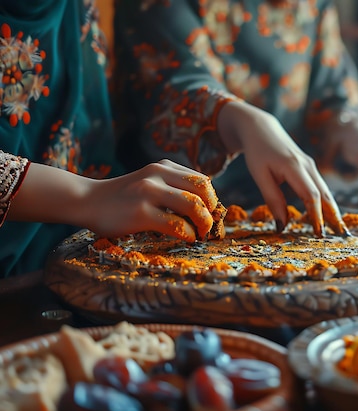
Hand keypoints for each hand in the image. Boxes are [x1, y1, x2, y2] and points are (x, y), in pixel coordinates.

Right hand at [83, 160, 218, 240]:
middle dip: (211, 211)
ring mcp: (148, 192)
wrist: (87, 200)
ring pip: (193, 206)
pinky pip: (176, 224)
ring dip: (203, 223)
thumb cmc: (123, 197)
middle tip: (208, 226)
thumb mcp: (150, 181)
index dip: (211, 199)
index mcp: (164, 166)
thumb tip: (206, 208)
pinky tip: (187, 238)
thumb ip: (173, 187)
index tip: (210, 215)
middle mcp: (158, 174)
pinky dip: (188, 233)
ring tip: (200, 233)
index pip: (202, 180)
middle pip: (202, 190)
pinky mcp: (141, 212)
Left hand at [218, 101, 346, 235]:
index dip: (316, 216)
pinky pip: (321, 187)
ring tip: (340, 230)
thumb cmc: (258, 152)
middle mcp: (308, 166)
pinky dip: (327, 203)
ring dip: (333, 211)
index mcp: (294, 166)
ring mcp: (311, 166)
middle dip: (333, 216)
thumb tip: (282, 225)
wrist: (261, 128)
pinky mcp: (310, 168)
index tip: (318, 233)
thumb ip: (272, 199)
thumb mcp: (260, 175)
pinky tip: (330, 216)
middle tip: (341, 235)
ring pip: (326, 191)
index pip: (310, 195)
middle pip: (324, 194)